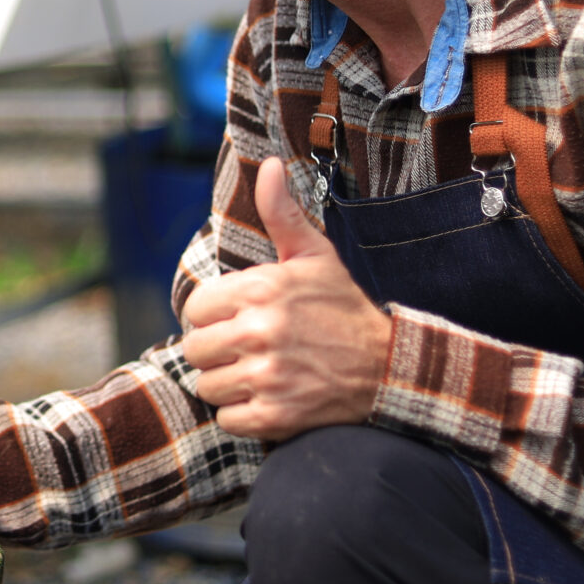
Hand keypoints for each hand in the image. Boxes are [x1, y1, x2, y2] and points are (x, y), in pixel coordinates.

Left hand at [178, 156, 391, 439]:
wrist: (388, 368)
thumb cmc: (342, 308)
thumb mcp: (314, 256)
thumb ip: (282, 213)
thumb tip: (267, 164)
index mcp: (263, 290)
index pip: (196, 308)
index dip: (214, 316)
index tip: (239, 318)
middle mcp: (261, 332)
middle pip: (195, 349)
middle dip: (217, 351)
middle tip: (248, 349)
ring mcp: (267, 377)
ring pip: (208, 386)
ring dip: (228, 384)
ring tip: (260, 373)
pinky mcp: (274, 416)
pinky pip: (227, 419)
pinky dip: (244, 414)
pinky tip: (270, 398)